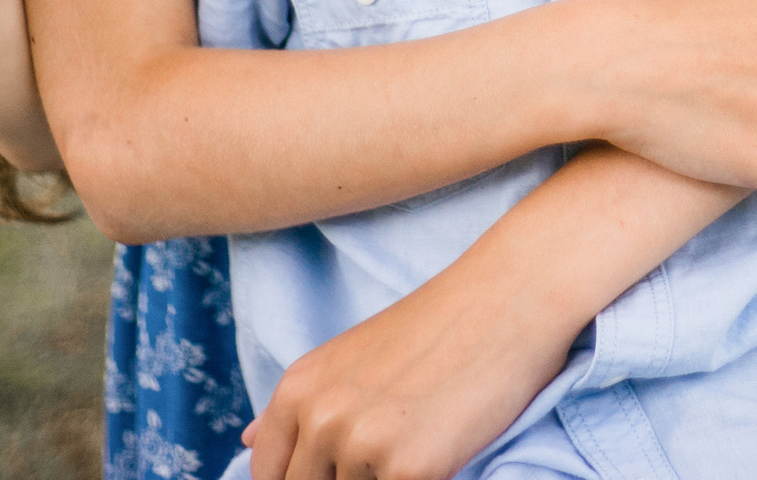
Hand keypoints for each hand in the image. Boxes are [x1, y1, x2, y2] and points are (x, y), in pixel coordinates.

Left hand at [242, 253, 577, 479]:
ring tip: (422, 439)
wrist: (510, 295)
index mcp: (298, 390)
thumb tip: (245, 440)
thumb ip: (299, 405)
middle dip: (349, 479)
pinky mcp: (411, 468)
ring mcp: (361, 444)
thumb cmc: (440, 325)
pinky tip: (443, 453)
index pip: (269, 475)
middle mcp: (318, 418)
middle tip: (390, 451)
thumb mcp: (351, 356)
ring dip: (385, 479)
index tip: (340, 470)